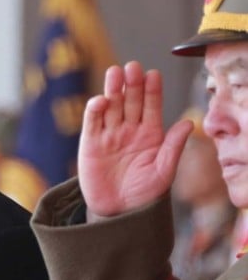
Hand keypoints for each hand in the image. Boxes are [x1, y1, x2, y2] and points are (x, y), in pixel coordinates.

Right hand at [78, 61, 192, 217]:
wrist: (119, 212)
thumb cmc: (145, 194)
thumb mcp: (164, 171)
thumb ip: (173, 147)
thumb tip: (187, 123)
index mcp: (150, 134)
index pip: (151, 106)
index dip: (152, 90)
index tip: (154, 74)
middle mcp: (129, 130)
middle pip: (130, 101)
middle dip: (131, 84)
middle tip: (133, 67)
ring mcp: (109, 135)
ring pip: (111, 106)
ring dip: (112, 89)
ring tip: (115, 72)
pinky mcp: (90, 144)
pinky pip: (92, 123)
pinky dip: (95, 110)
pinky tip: (101, 100)